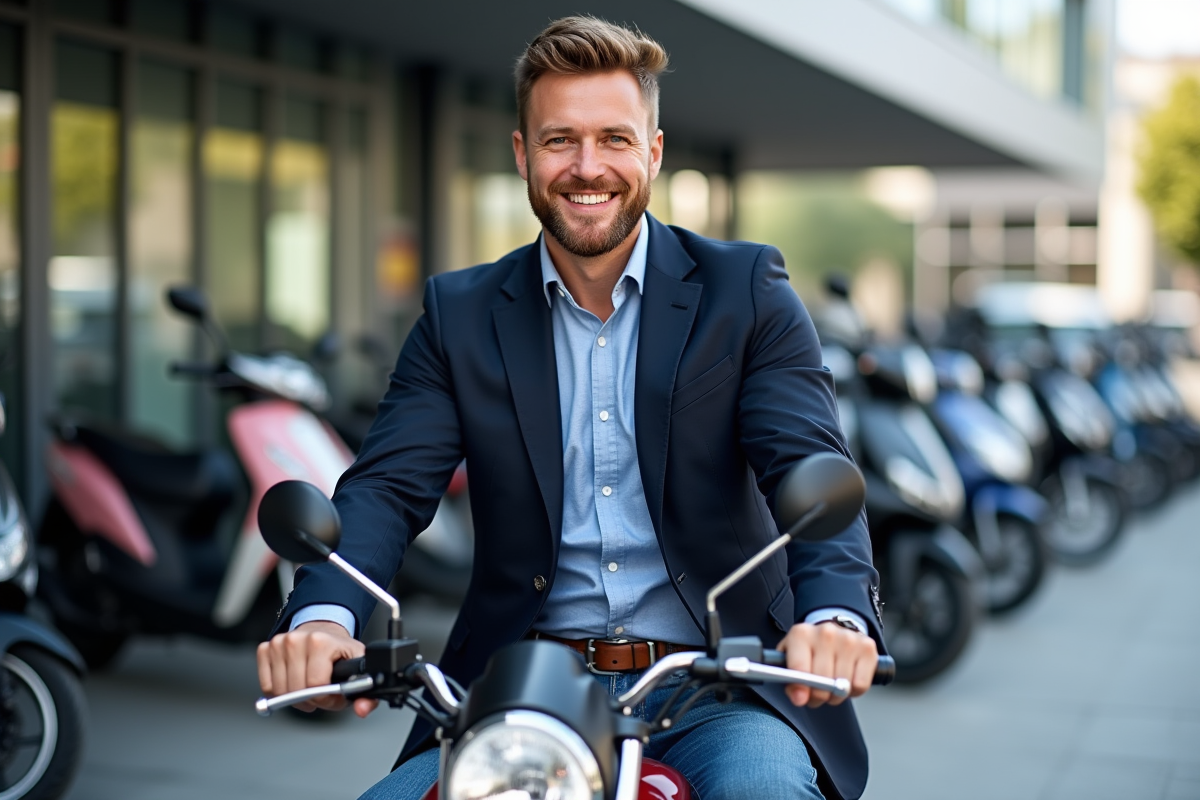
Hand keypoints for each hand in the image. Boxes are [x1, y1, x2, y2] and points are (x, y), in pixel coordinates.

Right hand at [256, 621, 377, 716]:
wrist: (324, 632)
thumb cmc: (339, 652)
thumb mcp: (360, 668)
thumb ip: (367, 694)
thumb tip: (362, 709)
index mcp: (320, 641)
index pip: (315, 686)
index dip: (327, 700)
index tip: (335, 697)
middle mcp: (296, 640)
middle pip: (297, 691)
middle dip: (313, 700)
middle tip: (323, 695)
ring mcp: (279, 644)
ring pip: (280, 692)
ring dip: (296, 699)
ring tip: (310, 689)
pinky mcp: (265, 649)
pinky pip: (267, 687)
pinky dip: (279, 693)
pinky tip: (294, 684)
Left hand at [776, 622, 877, 707]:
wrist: (834, 632)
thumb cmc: (810, 649)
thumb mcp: (791, 658)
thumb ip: (789, 679)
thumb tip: (799, 697)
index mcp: (802, 635)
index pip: (800, 668)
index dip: (800, 688)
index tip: (801, 699)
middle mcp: (825, 633)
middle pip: (823, 681)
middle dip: (818, 696)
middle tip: (816, 695)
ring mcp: (848, 639)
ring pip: (842, 685)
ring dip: (836, 694)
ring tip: (831, 686)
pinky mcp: (867, 647)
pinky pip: (860, 685)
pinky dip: (853, 690)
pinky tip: (847, 680)